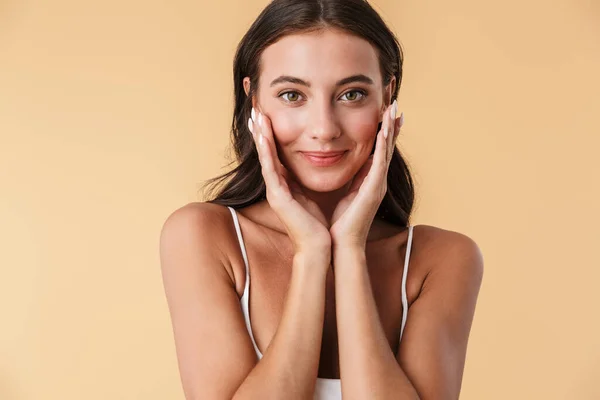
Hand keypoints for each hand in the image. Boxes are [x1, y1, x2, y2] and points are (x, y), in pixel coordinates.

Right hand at [248, 108, 331, 255]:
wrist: (319, 246)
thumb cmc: (318, 224)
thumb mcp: (312, 194)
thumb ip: (308, 179)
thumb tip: (318, 162)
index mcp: (285, 184)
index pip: (275, 153)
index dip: (270, 134)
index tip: (268, 114)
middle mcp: (276, 185)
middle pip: (266, 152)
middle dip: (261, 130)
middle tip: (256, 107)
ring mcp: (274, 191)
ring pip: (265, 157)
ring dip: (260, 135)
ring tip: (256, 115)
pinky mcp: (278, 197)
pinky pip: (270, 169)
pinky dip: (266, 152)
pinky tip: (262, 137)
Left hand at [329, 100, 402, 248]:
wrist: (340, 245)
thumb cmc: (339, 223)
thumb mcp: (342, 194)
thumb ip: (345, 180)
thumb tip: (335, 165)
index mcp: (368, 180)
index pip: (378, 148)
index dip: (383, 129)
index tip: (385, 108)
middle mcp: (377, 179)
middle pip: (387, 145)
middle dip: (391, 122)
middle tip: (394, 99)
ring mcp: (377, 184)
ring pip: (386, 150)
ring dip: (390, 127)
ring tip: (393, 107)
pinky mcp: (373, 190)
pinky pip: (380, 162)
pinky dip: (383, 145)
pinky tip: (384, 129)